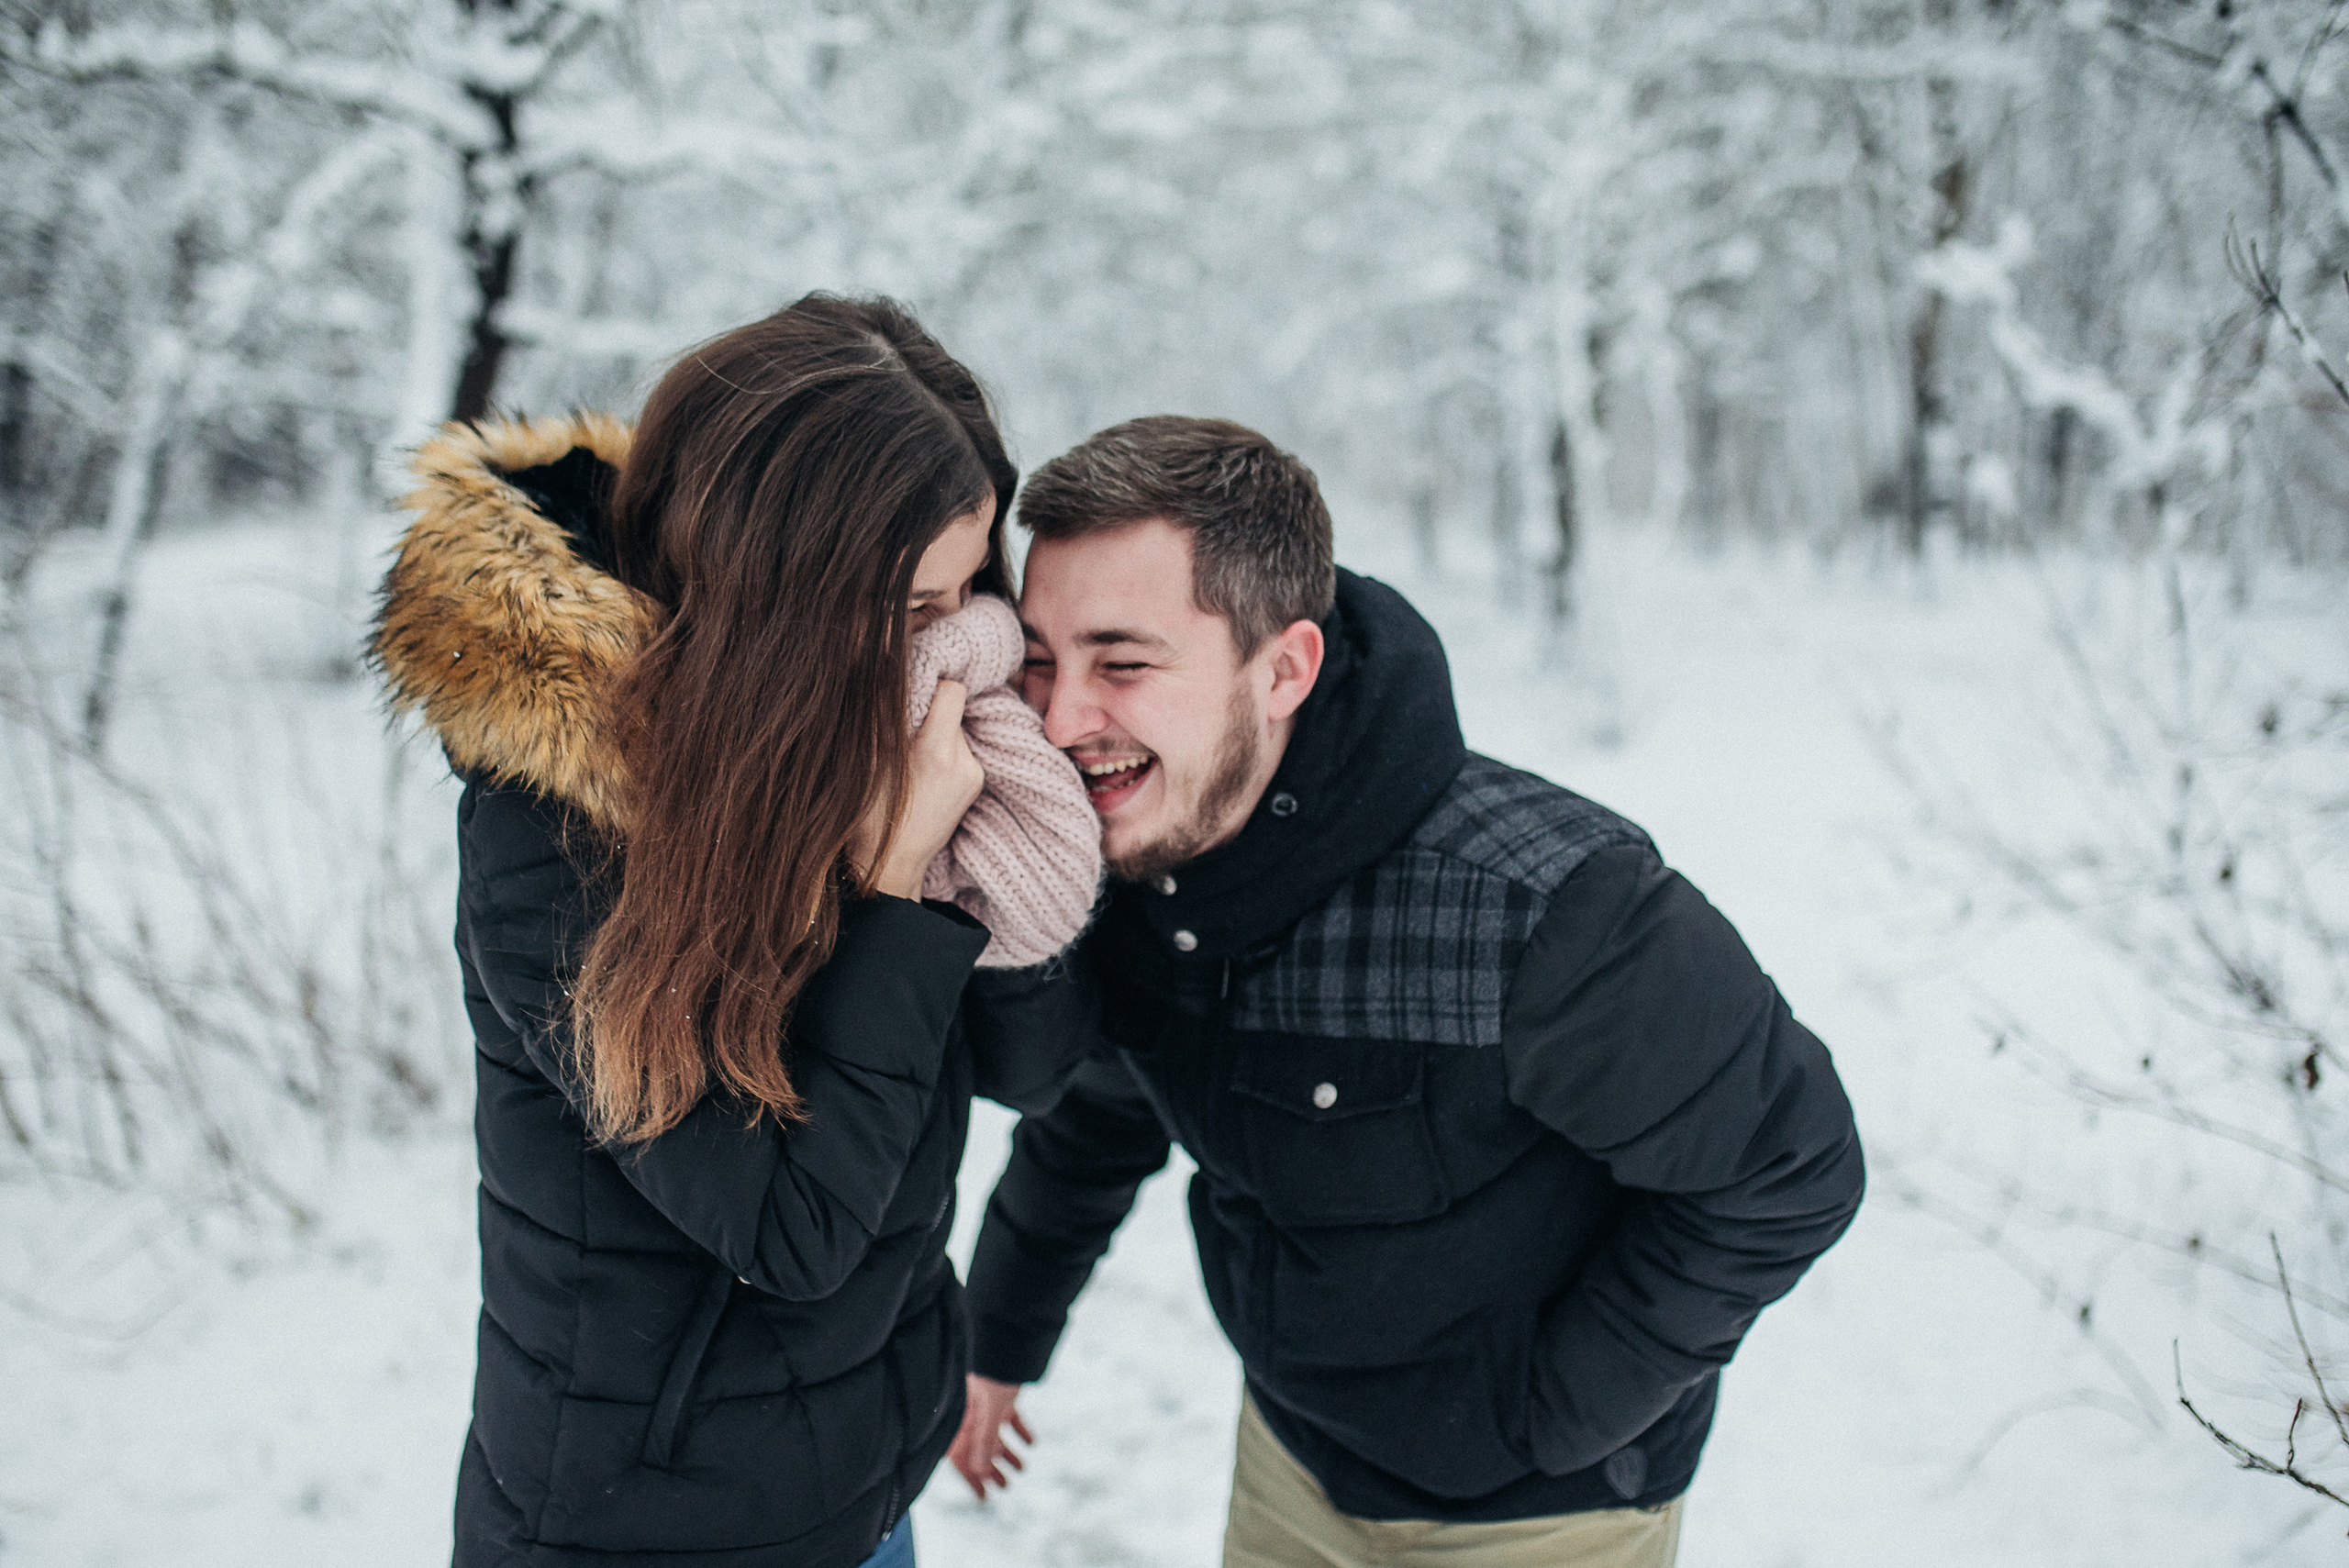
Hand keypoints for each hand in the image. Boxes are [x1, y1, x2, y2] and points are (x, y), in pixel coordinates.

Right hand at [855, 681, 984, 899]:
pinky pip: (960, 751)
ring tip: (909, 759)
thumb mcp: (867, 762)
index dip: (931, 685)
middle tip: (902, 731)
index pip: (953, 691)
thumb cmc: (869, 818)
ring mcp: (974, 775)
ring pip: (956, 731)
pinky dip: (942, 752)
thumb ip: (883, 717)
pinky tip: (922, 774)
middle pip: (953, 710)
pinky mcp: (975, 784)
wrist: (892, 865)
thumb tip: (886, 673)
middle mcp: (964, 762)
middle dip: (928, 713)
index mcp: (936, 753)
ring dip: (934, 734)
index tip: (911, 693)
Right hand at [948, 1374, 1032, 1499]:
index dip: (971, 1478)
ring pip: (994, 1435)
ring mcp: (985, 1405)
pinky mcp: (1001, 1395)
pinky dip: (1020, 1431)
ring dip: (1008, 1453)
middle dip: (992, 1469)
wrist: (1006, 1340)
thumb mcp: (990, 1411)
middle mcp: (969, 1414)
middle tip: (1006, 1486)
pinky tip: (1032, 1443)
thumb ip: (985, 1439)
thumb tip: (980, 1470)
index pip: (961, 1457)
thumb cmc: (992, 1374)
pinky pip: (1008, 1419)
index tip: (984, 1496)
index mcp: (959, 1420)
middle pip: (978, 1449)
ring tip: (1023, 1468)